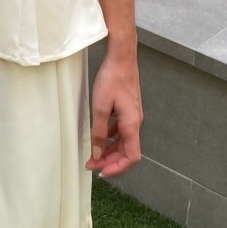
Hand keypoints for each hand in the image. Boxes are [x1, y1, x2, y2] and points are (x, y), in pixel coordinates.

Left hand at [86, 51, 141, 176]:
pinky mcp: (128, 109)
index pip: (131, 157)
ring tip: (93, 153)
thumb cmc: (112, 78)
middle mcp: (135, 122)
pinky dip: (110, 137)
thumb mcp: (100, 107)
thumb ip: (98, 132)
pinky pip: (121, 130)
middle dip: (109, 161)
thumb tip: (97, 153)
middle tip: (91, 163)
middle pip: (126, 151)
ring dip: (109, 150)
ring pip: (123, 141)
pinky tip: (99, 134)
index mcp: (131, 124)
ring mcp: (133, 115)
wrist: (122, 57)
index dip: (117, 168)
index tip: (101, 171)